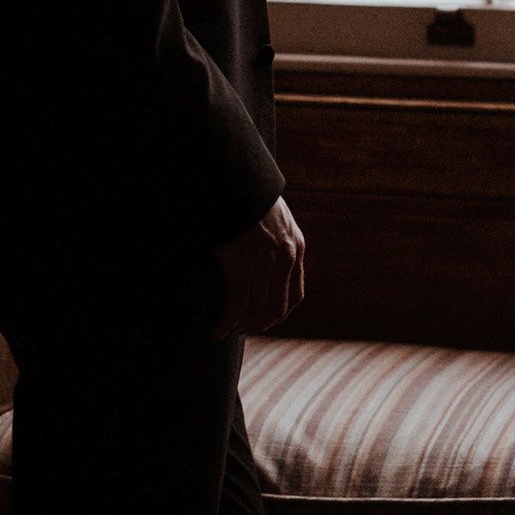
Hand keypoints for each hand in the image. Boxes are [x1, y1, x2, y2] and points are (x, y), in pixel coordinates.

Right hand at [214, 194, 305, 335]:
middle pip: (277, 308)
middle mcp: (287, 257)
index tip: (263, 322)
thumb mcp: (276, 217)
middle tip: (241, 330)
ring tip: (225, 332)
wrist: (237, 181)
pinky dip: (227, 322)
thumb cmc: (250, 197)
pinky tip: (217, 330)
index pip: (295, 295)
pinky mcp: (243, 263)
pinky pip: (237, 304)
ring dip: (239, 326)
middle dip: (258, 324)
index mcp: (297, 246)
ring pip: (255, 310)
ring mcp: (266, 262)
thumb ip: (277, 240)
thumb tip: (265, 258)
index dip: (278, 314)